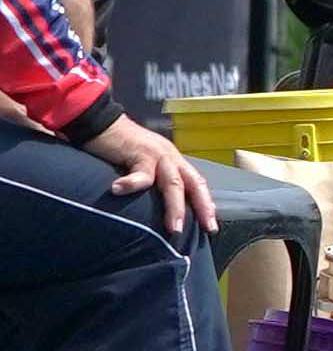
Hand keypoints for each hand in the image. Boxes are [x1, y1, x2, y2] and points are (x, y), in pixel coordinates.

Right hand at [87, 115, 210, 235]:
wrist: (102, 122)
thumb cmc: (120, 149)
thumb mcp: (142, 166)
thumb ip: (152, 182)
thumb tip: (156, 210)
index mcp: (174, 162)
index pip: (196, 184)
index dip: (205, 203)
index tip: (211, 225)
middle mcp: (170, 158)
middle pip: (191, 184)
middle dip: (201, 207)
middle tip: (207, 228)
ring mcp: (156, 154)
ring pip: (172, 183)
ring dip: (175, 207)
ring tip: (174, 228)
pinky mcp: (138, 151)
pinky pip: (140, 172)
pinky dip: (133, 184)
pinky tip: (120, 192)